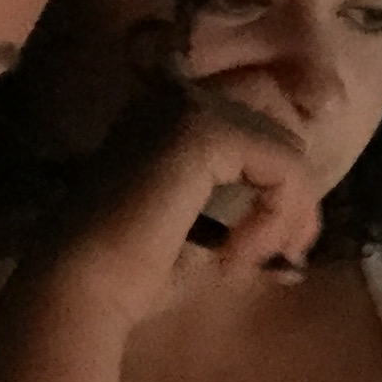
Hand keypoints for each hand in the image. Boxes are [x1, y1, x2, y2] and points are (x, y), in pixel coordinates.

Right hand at [34, 60, 323, 335]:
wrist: (84, 286)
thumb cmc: (135, 275)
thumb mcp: (208, 241)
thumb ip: (250, 223)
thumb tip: (297, 253)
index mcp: (173, 115)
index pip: (262, 112)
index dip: (283, 173)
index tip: (279, 243)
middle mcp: (179, 96)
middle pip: (282, 118)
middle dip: (297, 187)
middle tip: (284, 252)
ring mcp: (189, 106)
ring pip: (288, 144)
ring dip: (290, 209)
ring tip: (254, 258)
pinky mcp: (202, 131)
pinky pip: (283, 164)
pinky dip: (278, 215)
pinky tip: (237, 255)